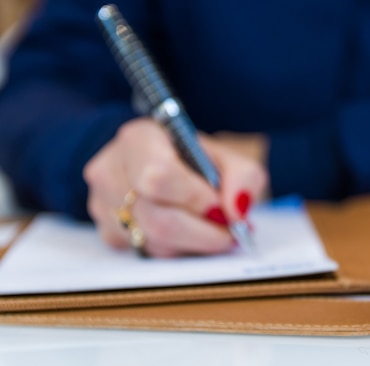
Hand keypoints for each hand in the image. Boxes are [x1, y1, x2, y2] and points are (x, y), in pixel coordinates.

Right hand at [83, 118, 268, 257]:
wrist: (165, 167)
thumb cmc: (195, 162)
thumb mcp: (227, 158)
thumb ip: (243, 177)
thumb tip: (237, 212)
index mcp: (139, 139)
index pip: (159, 175)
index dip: (195, 199)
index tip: (221, 209)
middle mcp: (111, 170)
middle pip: (156, 219)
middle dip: (202, 233)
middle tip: (230, 233)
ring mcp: (103, 205)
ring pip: (154, 242)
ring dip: (194, 244)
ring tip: (214, 231)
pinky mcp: (108, 234)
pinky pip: (148, 253)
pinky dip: (178, 250)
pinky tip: (190, 235)